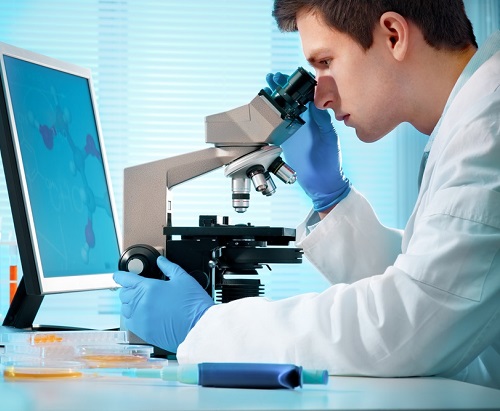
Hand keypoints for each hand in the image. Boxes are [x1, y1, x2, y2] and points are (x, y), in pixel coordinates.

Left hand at [113, 256, 213, 352]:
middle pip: (123, 294)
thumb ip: (169, 267)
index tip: (119, 276)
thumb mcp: (184, 279)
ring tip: (142, 302)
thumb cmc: (193, 305)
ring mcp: (140, 319)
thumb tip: (161, 261)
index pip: (125, 279)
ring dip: (130, 304)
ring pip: (125, 309)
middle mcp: (141, 303)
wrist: (198, 327)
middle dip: (128, 289)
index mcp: (149, 287)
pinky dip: (133, 317)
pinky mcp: (143, 332)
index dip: (120, 276)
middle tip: (137, 289)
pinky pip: (129, 322)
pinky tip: (144, 314)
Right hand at [266, 72, 350, 210]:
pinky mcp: (284, 140)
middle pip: (291, 99)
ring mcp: (293, 130)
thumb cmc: (330, 161)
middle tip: (273, 77)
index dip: (298, 84)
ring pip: (281, 109)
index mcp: (317, 118)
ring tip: (267, 86)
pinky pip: (275, 125)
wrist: (321, 182)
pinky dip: (268, 115)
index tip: (291, 75)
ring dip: (274, 97)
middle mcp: (304, 121)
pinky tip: (262, 107)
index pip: (307, 95)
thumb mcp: (329, 138)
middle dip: (282, 87)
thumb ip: (322, 121)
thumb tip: (316, 103)